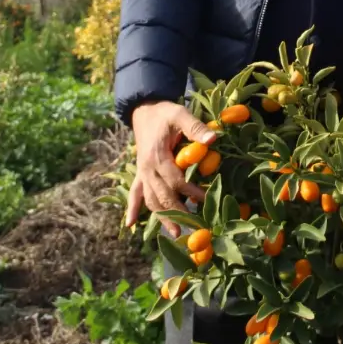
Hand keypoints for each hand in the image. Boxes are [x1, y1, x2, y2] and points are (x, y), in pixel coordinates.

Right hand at [125, 101, 214, 235]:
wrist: (144, 111)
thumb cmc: (164, 114)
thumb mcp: (179, 114)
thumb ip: (194, 127)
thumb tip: (212, 140)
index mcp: (157, 156)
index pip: (175, 179)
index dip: (190, 191)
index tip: (206, 199)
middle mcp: (147, 168)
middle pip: (162, 195)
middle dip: (178, 212)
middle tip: (194, 227)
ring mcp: (143, 173)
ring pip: (151, 200)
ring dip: (161, 217)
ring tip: (175, 233)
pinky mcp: (141, 174)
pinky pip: (135, 194)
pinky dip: (132, 209)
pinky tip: (130, 224)